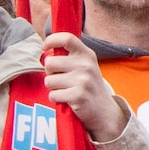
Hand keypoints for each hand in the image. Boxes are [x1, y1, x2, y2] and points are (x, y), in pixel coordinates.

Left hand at [35, 32, 122, 146]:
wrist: (104, 111)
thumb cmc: (88, 86)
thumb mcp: (84, 66)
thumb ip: (69, 56)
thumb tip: (45, 52)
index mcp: (87, 54)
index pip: (67, 38)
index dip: (51, 40)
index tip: (45, 47)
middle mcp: (86, 65)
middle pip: (50, 63)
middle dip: (50, 72)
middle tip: (61, 78)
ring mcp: (83, 81)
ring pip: (49, 80)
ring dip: (53, 87)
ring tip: (66, 90)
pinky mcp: (78, 96)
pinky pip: (53, 95)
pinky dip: (56, 99)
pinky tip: (67, 99)